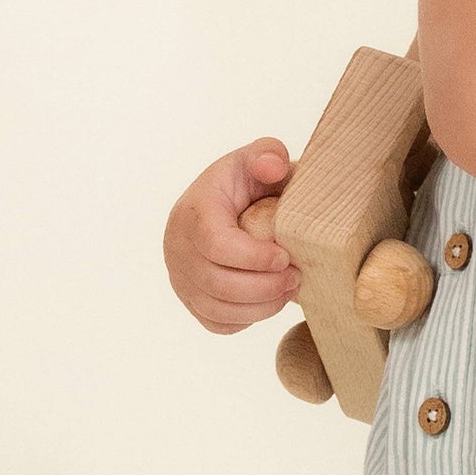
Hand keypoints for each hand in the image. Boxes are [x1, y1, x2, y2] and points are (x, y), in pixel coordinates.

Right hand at [163, 137, 302, 335]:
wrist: (225, 199)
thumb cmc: (246, 178)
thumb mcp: (258, 155)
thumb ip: (268, 153)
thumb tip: (272, 168)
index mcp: (194, 210)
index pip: (216, 244)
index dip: (252, 258)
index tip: (285, 257)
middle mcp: (179, 245)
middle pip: (216, 282)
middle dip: (262, 287)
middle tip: (296, 278)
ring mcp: (180, 274)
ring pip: (214, 307)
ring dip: (257, 308)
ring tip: (289, 292)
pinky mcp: (189, 296)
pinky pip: (213, 321)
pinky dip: (243, 319)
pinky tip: (268, 303)